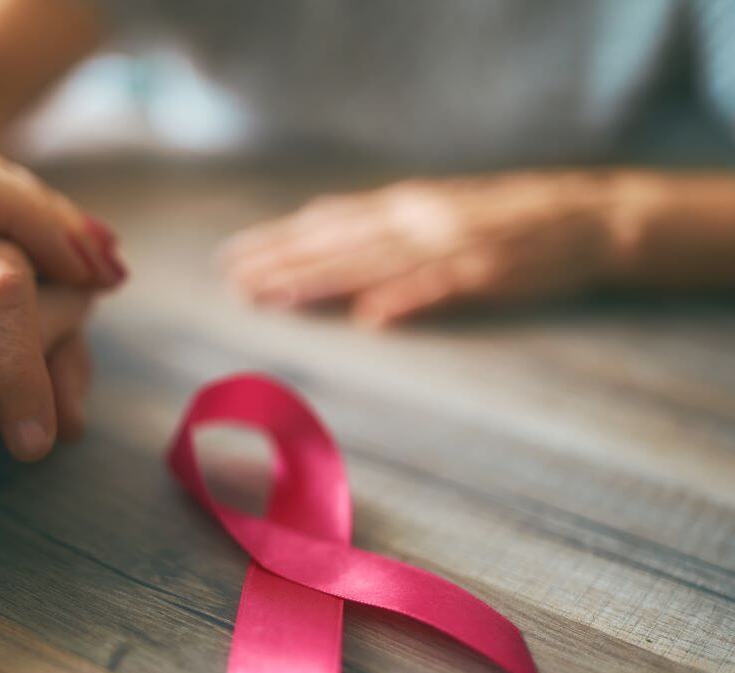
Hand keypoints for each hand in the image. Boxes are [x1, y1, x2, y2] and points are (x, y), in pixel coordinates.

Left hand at [222, 172, 618, 325]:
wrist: (586, 218)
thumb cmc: (503, 223)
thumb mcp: (433, 213)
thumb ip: (380, 226)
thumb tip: (319, 230)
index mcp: (404, 208)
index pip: (326, 223)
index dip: (276, 240)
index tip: (230, 258)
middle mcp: (417, 221)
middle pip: (336, 245)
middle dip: (280, 263)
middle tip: (231, 283)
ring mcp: (451, 246)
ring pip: (373, 266)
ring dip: (321, 282)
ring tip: (273, 297)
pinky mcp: (488, 276)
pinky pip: (442, 289)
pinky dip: (406, 301)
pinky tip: (370, 319)